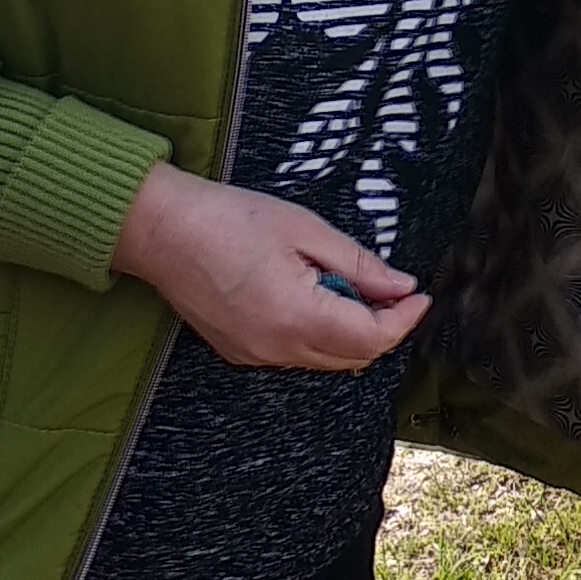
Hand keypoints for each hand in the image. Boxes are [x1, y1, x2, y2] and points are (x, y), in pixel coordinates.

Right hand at [108, 164, 429, 372]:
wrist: (160, 230)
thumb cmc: (229, 219)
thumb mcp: (305, 229)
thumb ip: (357, 264)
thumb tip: (401, 287)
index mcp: (297, 317)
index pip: (372, 338)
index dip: (404, 319)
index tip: (419, 295)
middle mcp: (276, 348)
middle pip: (353, 357)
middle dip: (382, 327)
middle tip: (391, 289)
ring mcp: (255, 356)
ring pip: (326, 360)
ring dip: (350, 332)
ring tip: (349, 286)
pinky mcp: (240, 353)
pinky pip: (296, 355)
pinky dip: (319, 335)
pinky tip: (315, 297)